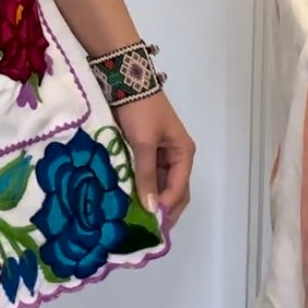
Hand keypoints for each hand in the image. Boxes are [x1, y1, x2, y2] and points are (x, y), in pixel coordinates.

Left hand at [115, 91, 194, 225]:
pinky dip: (141, 187)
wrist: (124, 79)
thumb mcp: (144, 143)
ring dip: (151, 200)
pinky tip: (131, 200)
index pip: (179, 189)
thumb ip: (147, 176)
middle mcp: (176, 155)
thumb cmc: (140, 110)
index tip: (150, 224)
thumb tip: (151, 209)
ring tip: (137, 218)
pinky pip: (147, 175)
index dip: (166, 207)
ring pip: (160, 184)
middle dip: (163, 209)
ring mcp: (161, 153)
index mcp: (183, 152)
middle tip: (146, 228)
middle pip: (174, 190)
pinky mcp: (145, 149)